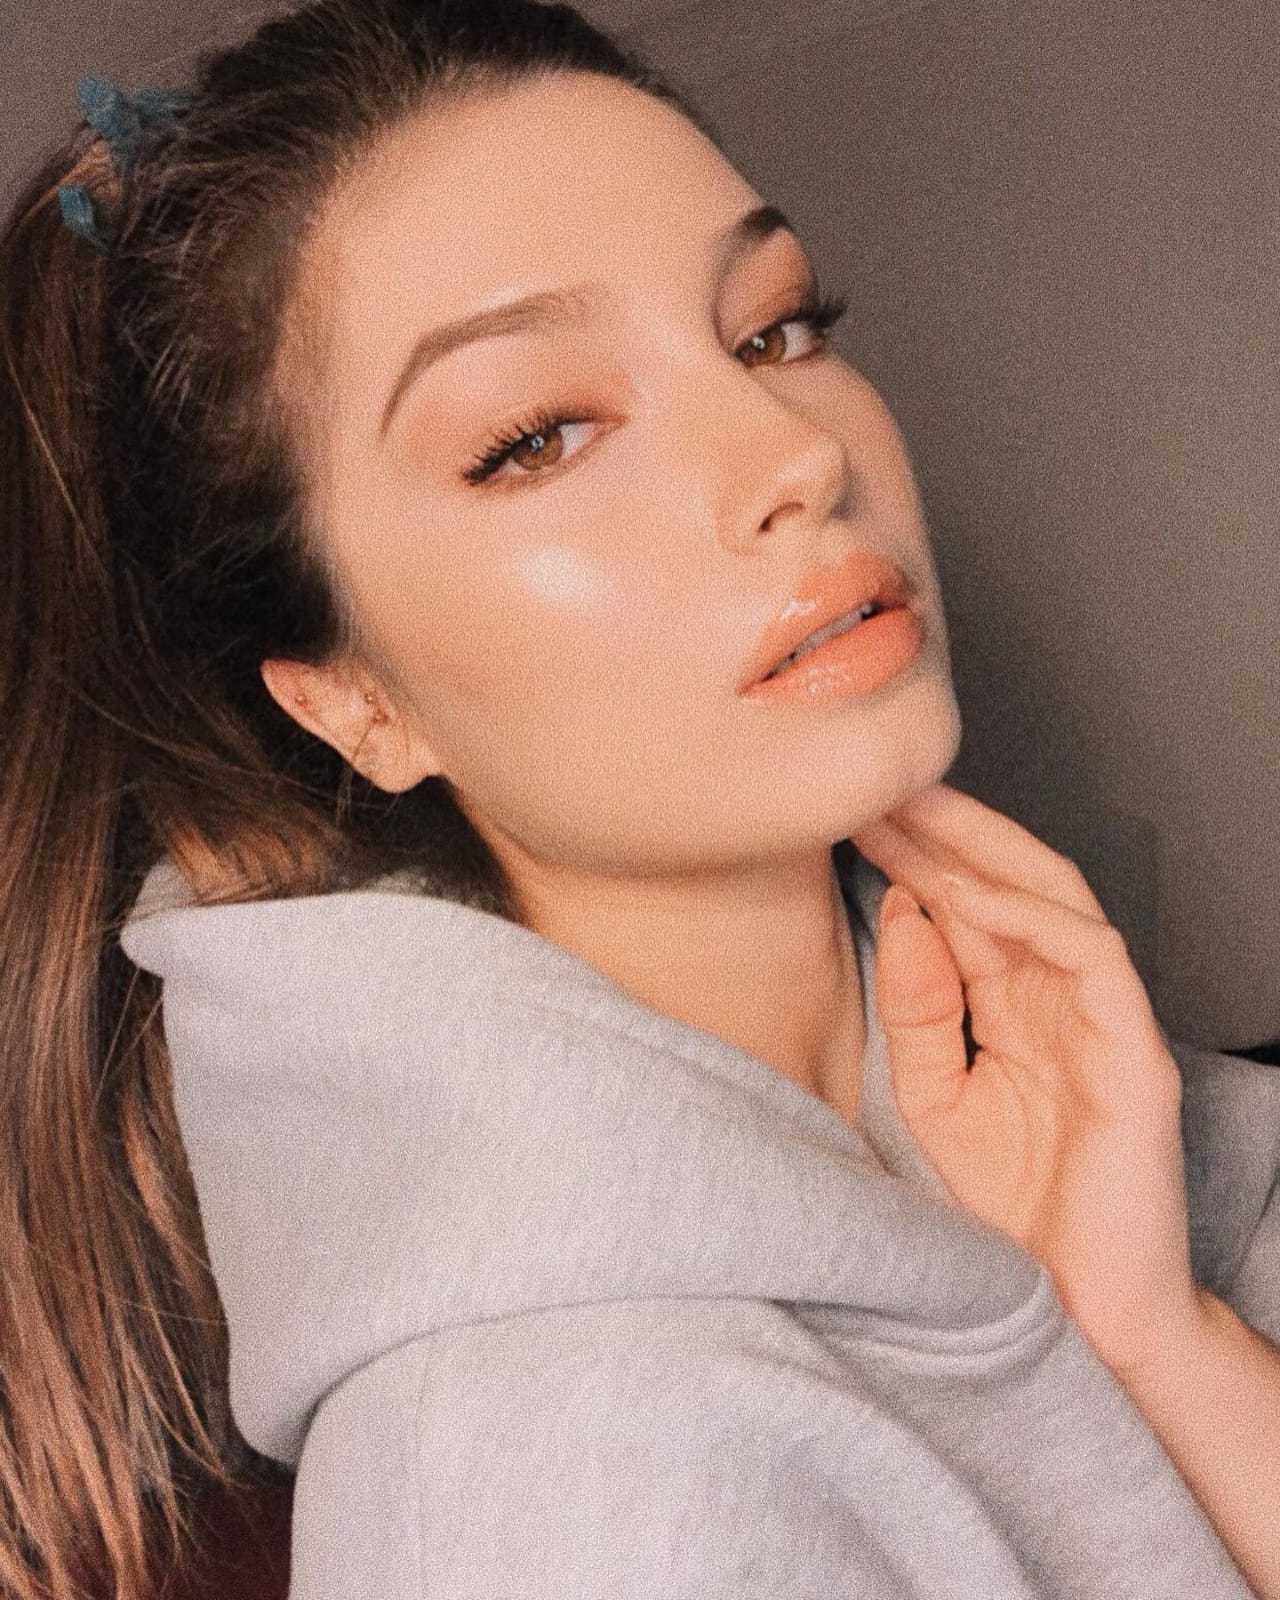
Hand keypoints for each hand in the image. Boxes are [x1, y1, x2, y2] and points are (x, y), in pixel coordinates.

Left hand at [850, 782, 1204, 1379]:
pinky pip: (1092, 957)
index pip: (967, 910)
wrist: (1076, 1309)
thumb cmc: (1013, 1210)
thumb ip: (917, 1010)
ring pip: (1056, 900)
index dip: (914, 858)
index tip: (851, 818)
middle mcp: (1061, 999)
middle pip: (1009, 885)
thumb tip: (902, 917)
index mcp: (1015, 1008)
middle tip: (878, 787)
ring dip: (984, 853)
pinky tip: (973, 894)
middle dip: (945, 832)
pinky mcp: (1134, 1051)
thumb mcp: (933, 1097)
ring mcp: (1103, 1018)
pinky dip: (1033, 919)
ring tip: (918, 815)